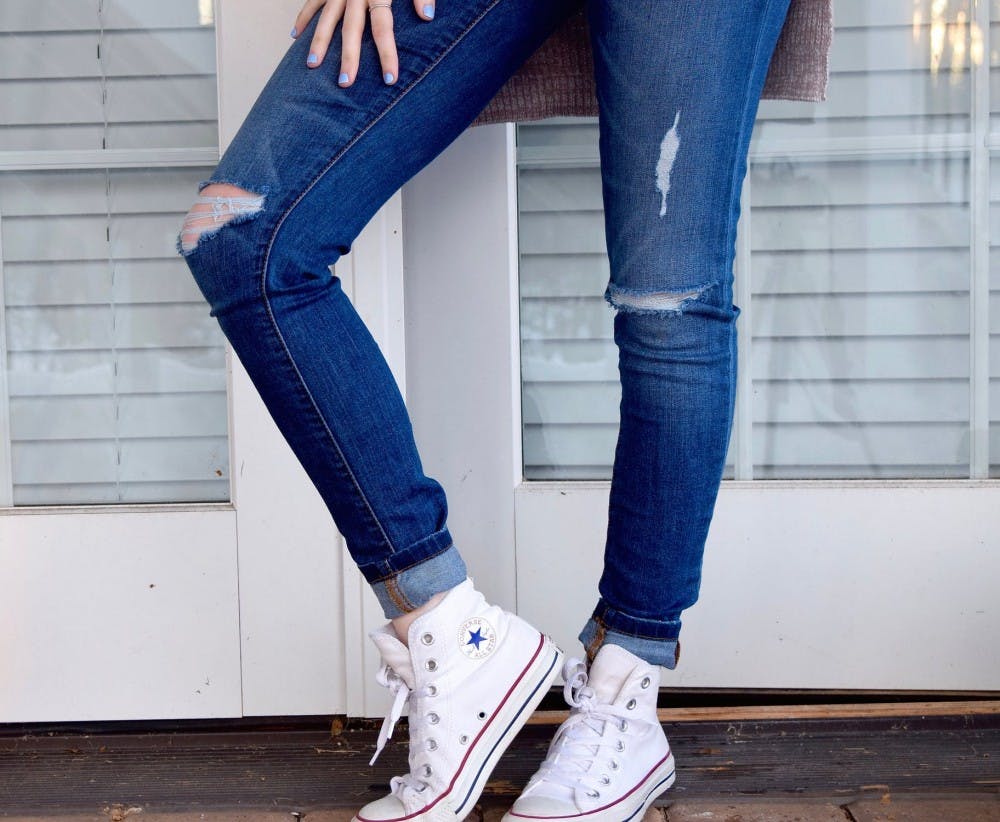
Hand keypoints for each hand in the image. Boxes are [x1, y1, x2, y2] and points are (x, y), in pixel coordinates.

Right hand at [291, 0, 435, 86]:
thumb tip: (427, 17)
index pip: (383, 27)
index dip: (387, 53)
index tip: (389, 79)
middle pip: (352, 29)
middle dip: (349, 57)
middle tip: (345, 83)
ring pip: (326, 17)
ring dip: (319, 42)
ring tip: (312, 66)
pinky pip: (312, 0)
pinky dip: (302, 16)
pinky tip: (295, 36)